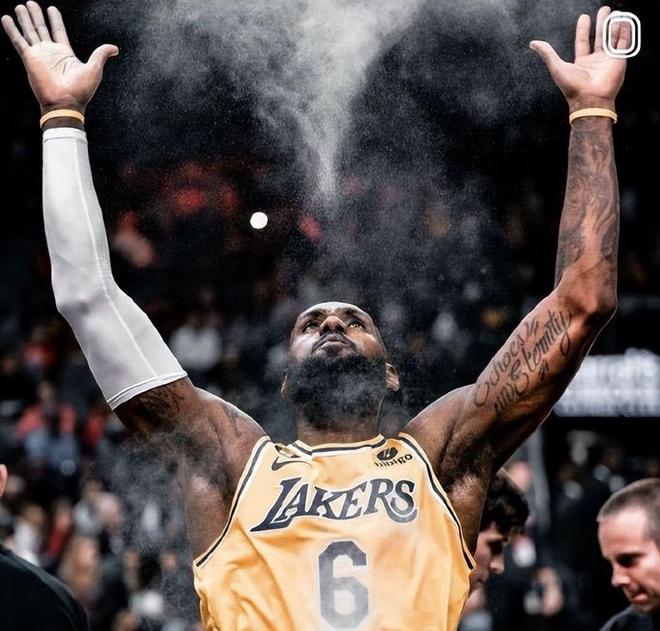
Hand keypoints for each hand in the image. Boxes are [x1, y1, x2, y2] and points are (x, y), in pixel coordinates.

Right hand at [2, 2, 117, 113]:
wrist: (65, 103)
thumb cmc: (81, 90)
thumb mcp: (94, 69)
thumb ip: (100, 55)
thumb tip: (115, 48)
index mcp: (65, 53)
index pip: (58, 31)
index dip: (55, 20)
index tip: (51, 9)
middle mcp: (51, 52)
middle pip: (42, 29)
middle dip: (36, 16)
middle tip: (31, 3)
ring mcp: (39, 55)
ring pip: (30, 32)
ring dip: (24, 19)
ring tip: (20, 6)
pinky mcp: (30, 58)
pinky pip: (18, 41)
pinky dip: (12, 30)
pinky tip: (6, 18)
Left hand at [529, 6, 628, 110]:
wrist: (590, 99)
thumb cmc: (572, 86)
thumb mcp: (556, 67)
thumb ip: (547, 54)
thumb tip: (533, 43)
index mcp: (581, 63)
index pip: (583, 41)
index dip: (583, 29)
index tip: (584, 17)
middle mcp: (595, 61)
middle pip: (600, 37)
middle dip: (602, 23)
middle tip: (605, 9)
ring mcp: (608, 61)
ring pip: (612, 39)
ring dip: (615, 26)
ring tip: (616, 13)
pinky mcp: (619, 61)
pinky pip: (624, 44)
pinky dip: (626, 32)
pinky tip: (626, 21)